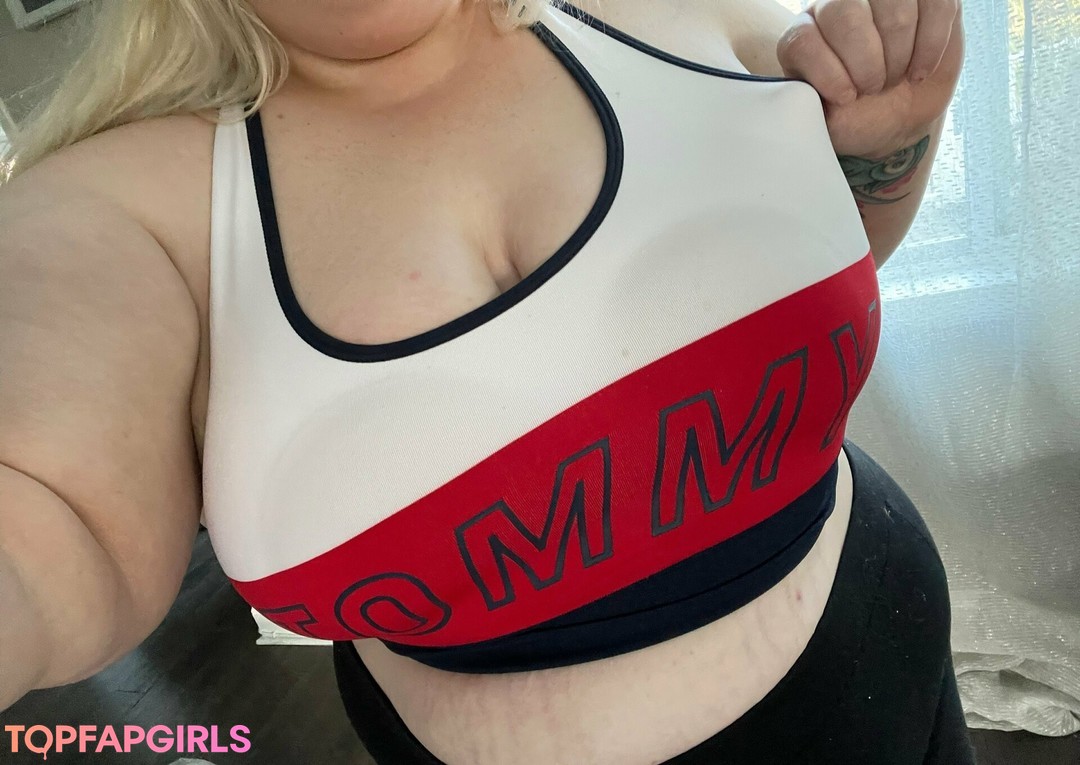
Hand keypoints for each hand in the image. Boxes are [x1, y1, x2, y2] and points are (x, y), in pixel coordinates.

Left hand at [776, 0, 963, 155]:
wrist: (898, 117)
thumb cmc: (856, 118)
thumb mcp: (824, 125)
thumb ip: (806, 108)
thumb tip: (799, 99)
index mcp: (803, 38)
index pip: (802, 41)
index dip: (826, 72)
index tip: (847, 98)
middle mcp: (834, 6)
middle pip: (845, 14)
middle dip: (868, 63)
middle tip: (875, 88)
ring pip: (893, 5)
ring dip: (900, 54)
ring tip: (896, 77)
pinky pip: (935, 6)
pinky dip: (932, 44)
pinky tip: (921, 68)